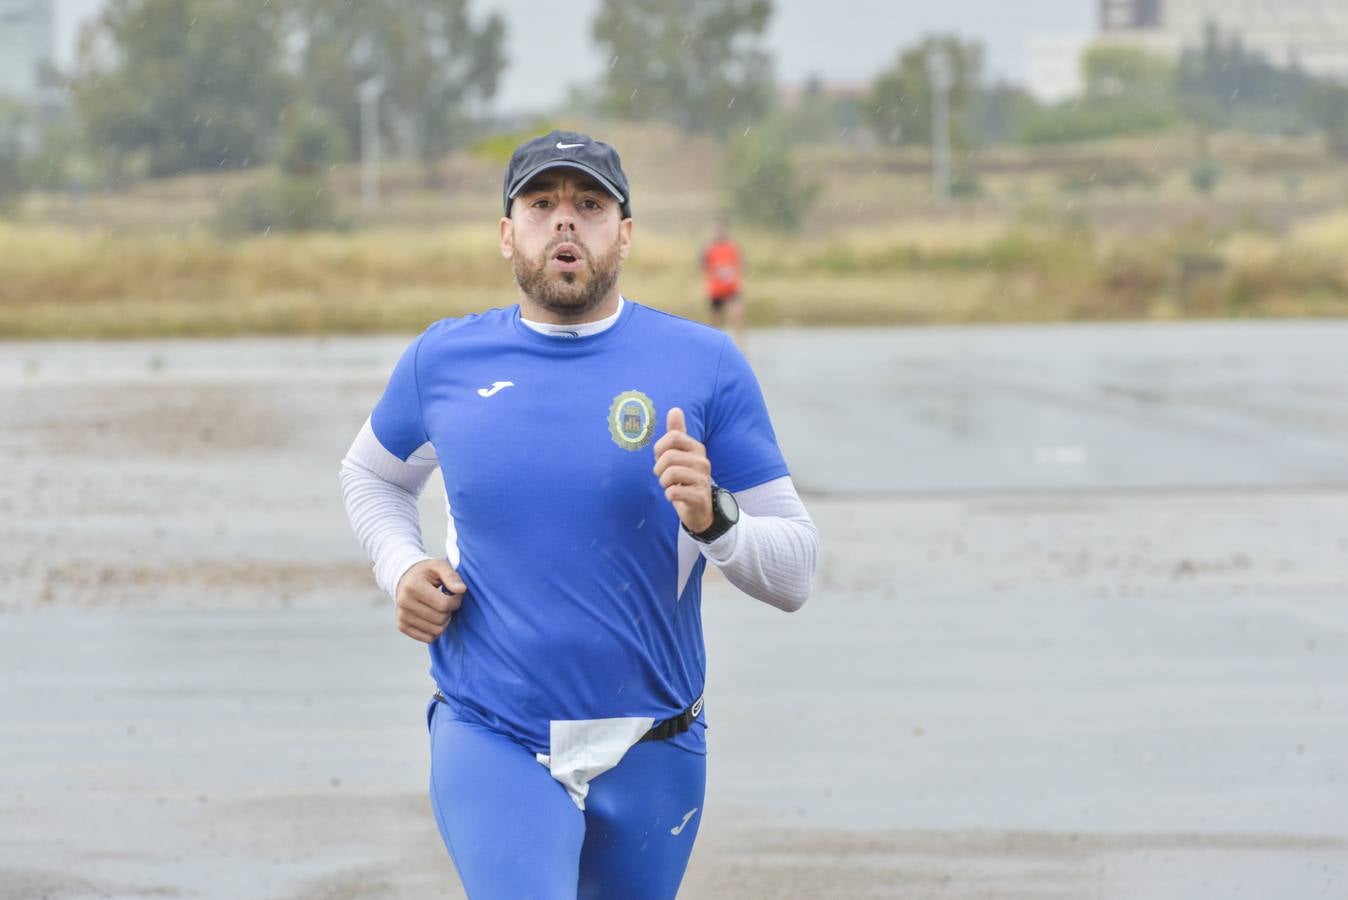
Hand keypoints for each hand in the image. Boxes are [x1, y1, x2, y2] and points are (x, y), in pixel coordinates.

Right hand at [394, 559, 464, 643]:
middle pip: (441, 619)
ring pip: (436, 631)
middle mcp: (404, 602)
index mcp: (413, 586)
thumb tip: (461, 590)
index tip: (455, 594)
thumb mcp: (439, 566)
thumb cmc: (427, 572)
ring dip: (444, 621)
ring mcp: (402, 616)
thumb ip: (452, 576)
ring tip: (440, 608)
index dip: (456, 601)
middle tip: (448, 601)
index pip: (444, 604)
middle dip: (450, 611)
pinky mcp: (402, 626)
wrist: (405, 579)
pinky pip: (428, 638)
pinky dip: (436, 630)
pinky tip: (433, 617)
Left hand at [652, 407, 713, 533]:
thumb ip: (677, 432)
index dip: (660, 448)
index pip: (673, 437)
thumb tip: (675, 409)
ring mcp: (702, 479)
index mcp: (696, 448)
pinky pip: (674, 492)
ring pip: (670, 474)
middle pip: (668, 456)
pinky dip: (669, 495)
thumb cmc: (686, 478)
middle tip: (663, 476)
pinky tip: (675, 496)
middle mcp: (702, 461)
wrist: (700, 508)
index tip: (660, 458)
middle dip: (659, 468)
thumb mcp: (681, 454)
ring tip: (670, 486)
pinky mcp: (699, 497)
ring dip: (664, 482)